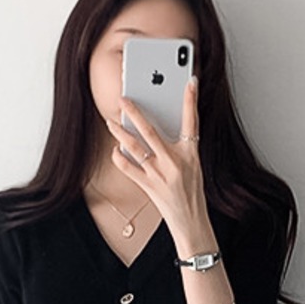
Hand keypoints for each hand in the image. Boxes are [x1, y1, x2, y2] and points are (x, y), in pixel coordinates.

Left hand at [105, 77, 208, 242]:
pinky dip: (119, 157)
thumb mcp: (194, 164)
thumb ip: (181, 145)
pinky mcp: (148, 186)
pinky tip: (115, 149)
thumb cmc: (192, 191)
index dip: (191, 101)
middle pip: (151, 131)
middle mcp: (174, 162)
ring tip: (110, 122)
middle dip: (134, 113)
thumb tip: (163, 125)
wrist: (191, 221)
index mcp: (190, 153)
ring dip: (119, 133)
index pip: (192, 121)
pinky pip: (128, 168)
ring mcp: (159, 174)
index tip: (190, 81)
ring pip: (134, 147)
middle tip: (123, 99)